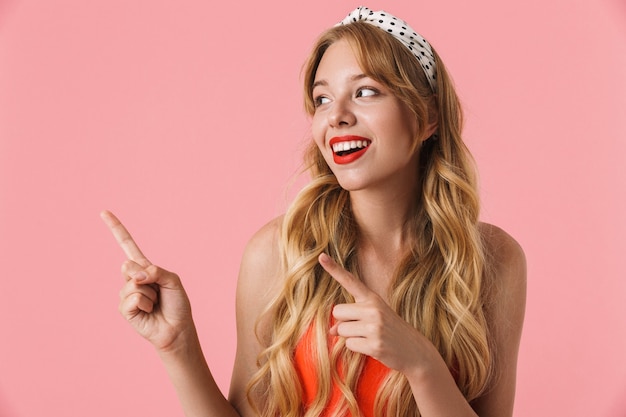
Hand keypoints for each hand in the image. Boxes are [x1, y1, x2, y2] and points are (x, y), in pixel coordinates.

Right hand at [101, 210, 192, 351]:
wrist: (177, 328)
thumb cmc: (177, 304)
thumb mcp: (173, 280)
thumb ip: (156, 272)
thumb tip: (135, 275)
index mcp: (144, 267)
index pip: (127, 245)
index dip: (116, 229)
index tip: (104, 212)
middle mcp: (133, 278)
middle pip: (129, 265)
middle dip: (147, 276)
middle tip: (158, 291)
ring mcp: (127, 293)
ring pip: (133, 284)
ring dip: (150, 294)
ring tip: (156, 303)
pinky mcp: (125, 309)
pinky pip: (133, 298)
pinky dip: (146, 304)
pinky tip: (149, 312)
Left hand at [318, 253, 439, 375]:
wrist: (416, 352)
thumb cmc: (391, 332)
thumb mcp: (374, 319)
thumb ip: (352, 318)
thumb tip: (331, 331)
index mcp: (373, 298)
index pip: (350, 281)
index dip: (334, 269)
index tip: (321, 256)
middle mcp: (373, 309)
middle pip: (338, 311)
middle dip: (344, 322)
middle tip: (363, 328)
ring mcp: (375, 327)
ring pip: (341, 330)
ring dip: (351, 337)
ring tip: (370, 338)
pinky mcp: (375, 345)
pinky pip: (349, 345)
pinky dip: (357, 348)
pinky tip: (373, 347)